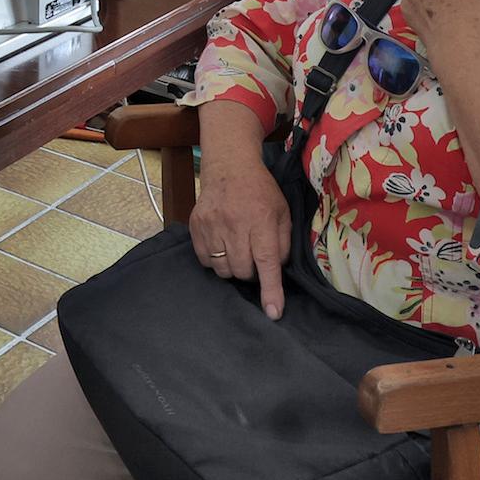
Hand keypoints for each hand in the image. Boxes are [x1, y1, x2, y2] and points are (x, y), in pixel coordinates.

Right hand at [188, 155, 290, 318]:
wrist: (229, 166)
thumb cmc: (261, 191)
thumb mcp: (283, 211)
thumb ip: (284, 243)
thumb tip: (277, 271)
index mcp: (261, 219)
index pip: (267, 262)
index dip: (270, 290)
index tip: (273, 313)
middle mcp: (234, 223)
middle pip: (242, 271)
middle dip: (251, 272)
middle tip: (254, 256)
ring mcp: (212, 225)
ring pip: (223, 270)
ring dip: (233, 267)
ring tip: (238, 249)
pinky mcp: (196, 226)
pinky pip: (206, 261)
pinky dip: (216, 260)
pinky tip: (223, 244)